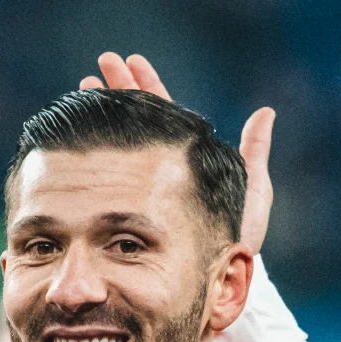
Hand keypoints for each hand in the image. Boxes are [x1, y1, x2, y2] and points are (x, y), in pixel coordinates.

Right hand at [77, 52, 276, 251]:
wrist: (209, 281)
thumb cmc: (234, 240)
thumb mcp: (252, 193)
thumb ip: (255, 154)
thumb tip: (265, 112)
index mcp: (187, 157)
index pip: (164, 112)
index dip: (147, 84)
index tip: (130, 59)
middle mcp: (161, 168)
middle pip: (135, 119)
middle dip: (118, 89)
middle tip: (100, 64)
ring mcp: (140, 186)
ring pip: (118, 142)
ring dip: (101, 114)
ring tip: (82, 88)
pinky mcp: (123, 206)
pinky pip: (105, 175)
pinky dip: (91, 153)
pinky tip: (74, 137)